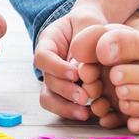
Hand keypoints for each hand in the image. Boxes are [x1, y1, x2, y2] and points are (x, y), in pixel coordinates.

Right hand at [33, 5, 108, 121]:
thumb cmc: (91, 24)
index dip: (56, 68)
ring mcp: (54, 79)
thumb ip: (84, 42)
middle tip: (85, 97)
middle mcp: (48, 63)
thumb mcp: (89, 24)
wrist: (95, 30)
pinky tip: (90, 114)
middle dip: (65, 91)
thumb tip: (81, 69)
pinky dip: (73, 111)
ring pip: (49, 98)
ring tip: (85, 112)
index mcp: (49, 42)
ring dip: (66, 107)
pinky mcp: (65, 92)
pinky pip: (61, 106)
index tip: (76, 74)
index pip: (43, 57)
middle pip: (47, 80)